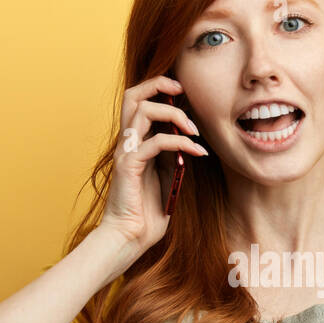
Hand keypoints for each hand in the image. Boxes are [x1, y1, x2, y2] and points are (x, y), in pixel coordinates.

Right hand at [98, 74, 207, 253]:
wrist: (128, 238)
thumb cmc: (145, 213)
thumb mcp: (164, 177)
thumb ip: (170, 157)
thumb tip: (187, 139)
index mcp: (133, 143)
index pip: (138, 101)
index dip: (158, 88)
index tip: (183, 93)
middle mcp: (126, 143)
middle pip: (132, 94)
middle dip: (159, 84)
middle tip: (183, 92)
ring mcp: (126, 153)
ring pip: (143, 110)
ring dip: (174, 114)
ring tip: (194, 130)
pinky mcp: (129, 166)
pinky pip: (156, 142)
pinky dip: (180, 142)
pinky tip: (197, 152)